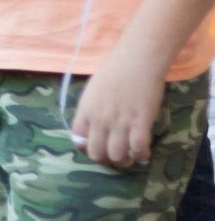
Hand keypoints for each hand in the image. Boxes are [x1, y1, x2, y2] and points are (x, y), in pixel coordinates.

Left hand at [69, 53, 168, 167]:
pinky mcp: (141, 121)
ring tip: (129, 156)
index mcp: (85, 110)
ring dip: (123, 160)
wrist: (137, 59)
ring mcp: (120, 121)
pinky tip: (143, 152)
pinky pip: (138, 148)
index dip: (86, 149)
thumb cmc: (114, 70)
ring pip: (116, 155)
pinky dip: (141, 155)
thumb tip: (94, 127)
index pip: (78, 140)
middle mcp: (99, 119)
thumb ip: (91, 110)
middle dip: (105, 160)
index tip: (96, 148)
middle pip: (96, 153)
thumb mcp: (93, 91)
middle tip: (115, 157)